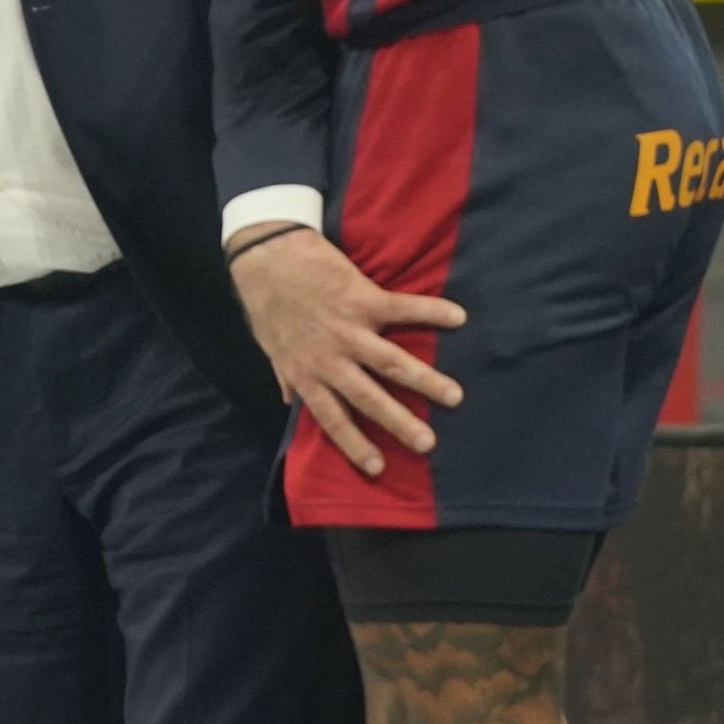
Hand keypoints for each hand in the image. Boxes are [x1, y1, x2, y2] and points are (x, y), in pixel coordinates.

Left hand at [228, 225, 465, 477]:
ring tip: (454, 396)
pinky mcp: (363, 297)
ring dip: (425, 380)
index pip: (332, 417)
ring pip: (391, 362)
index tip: (376, 468)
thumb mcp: (271, 347)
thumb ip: (285, 375)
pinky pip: (402, 308)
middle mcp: (330, 358)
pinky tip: (457, 318)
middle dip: (399, 422)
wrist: (266, 255)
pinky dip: (430, 312)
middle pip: (369, 397)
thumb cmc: (268, 303)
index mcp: (307, 373)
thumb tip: (288, 400)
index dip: (353, 444)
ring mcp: (349, 328)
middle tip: (427, 444)